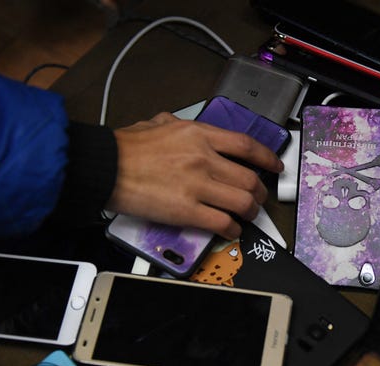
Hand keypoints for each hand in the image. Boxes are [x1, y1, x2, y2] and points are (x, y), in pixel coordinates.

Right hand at [105, 112, 283, 238]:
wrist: (105, 167)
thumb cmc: (126, 147)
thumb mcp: (158, 123)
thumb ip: (180, 125)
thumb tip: (189, 127)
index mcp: (199, 135)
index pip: (246, 146)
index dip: (268, 157)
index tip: (275, 165)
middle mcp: (204, 158)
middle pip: (250, 178)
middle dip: (260, 192)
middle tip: (259, 198)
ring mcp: (197, 185)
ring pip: (243, 202)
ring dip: (250, 212)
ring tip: (247, 215)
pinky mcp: (187, 211)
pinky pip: (223, 222)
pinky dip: (232, 229)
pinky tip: (230, 229)